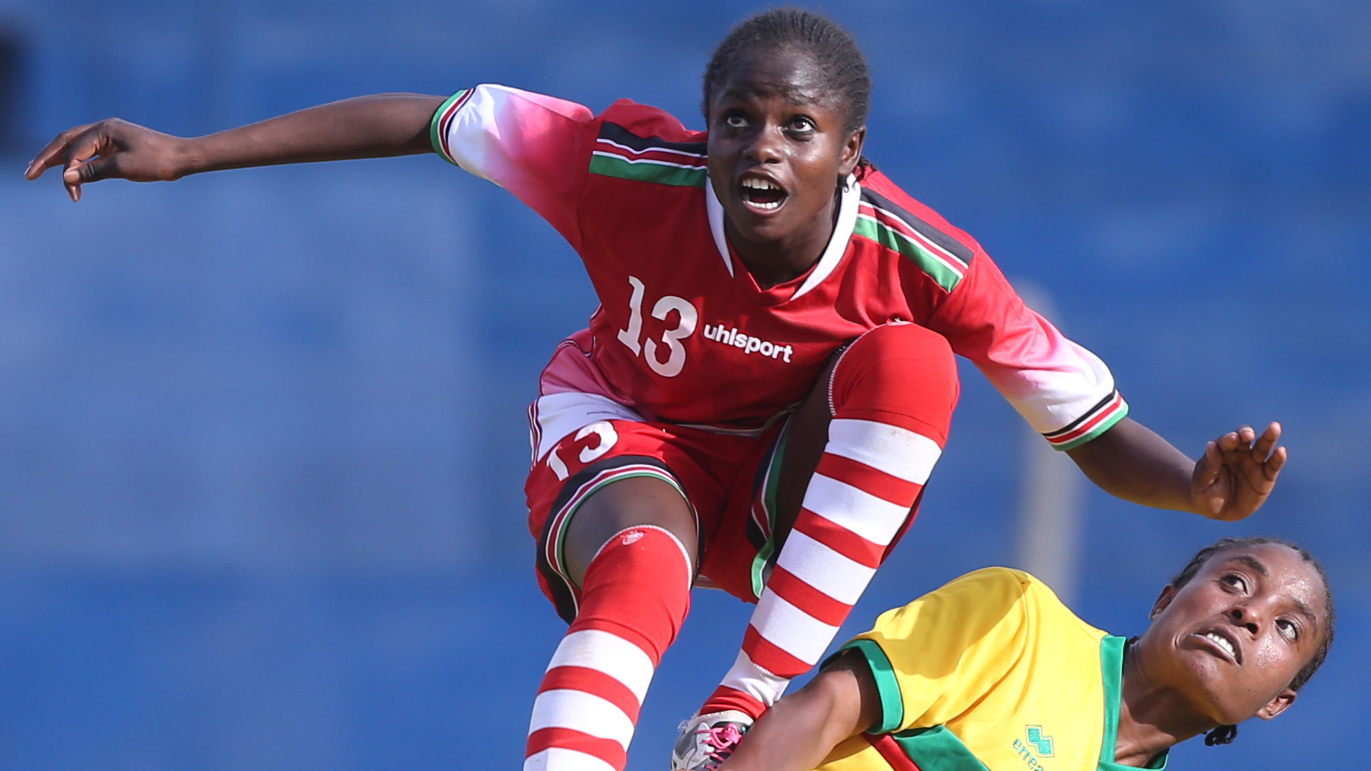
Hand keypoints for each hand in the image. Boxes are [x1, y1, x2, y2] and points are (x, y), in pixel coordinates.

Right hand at [24, 119, 187, 201]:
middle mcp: (104, 128)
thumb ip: (93, 172)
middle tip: (30, 174)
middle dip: (47, 157)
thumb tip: (67, 177)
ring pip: (76, 145)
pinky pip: (89, 151)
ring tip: (38, 170)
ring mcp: (110, 135)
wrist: (183, 157)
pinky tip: (68, 172)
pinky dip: (77, 161)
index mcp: (105, 129)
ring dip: (58, 158)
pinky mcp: (116, 144)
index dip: (68, 171)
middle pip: (66, 141)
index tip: (71, 192)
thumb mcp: (124, 168)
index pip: (75, 149)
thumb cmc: (157, 161)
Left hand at [1191, 422, 1285, 520]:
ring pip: (1262, 447)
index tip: (1231, 439)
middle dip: (1246, 433)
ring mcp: (1254, 463)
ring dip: (1268, 437)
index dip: (1229, 439)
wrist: (1218, 511)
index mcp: (1221, 451)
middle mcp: (1239, 453)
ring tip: (1274, 427)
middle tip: (1247, 433)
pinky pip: (1273, 466)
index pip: (1226, 441)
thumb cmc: (1205, 493)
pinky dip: (1278, 458)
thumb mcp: (1202, 482)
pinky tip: (1281, 451)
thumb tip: (1211, 445)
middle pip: (1245, 439)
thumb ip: (1209, 466)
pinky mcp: (1266, 477)